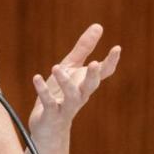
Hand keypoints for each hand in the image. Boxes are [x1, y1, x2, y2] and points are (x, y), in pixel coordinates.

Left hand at [28, 24, 120, 141]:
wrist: (49, 127)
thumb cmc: (61, 93)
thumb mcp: (71, 68)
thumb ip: (84, 48)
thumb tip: (99, 26)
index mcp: (86, 83)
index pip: (103, 73)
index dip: (111, 62)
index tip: (117, 48)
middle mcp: (80, 95)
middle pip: (91, 86)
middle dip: (93, 75)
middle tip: (94, 63)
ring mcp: (66, 106)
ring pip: (71, 96)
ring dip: (65, 82)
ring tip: (56, 67)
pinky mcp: (52, 114)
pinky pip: (49, 103)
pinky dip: (43, 91)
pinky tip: (37, 78)